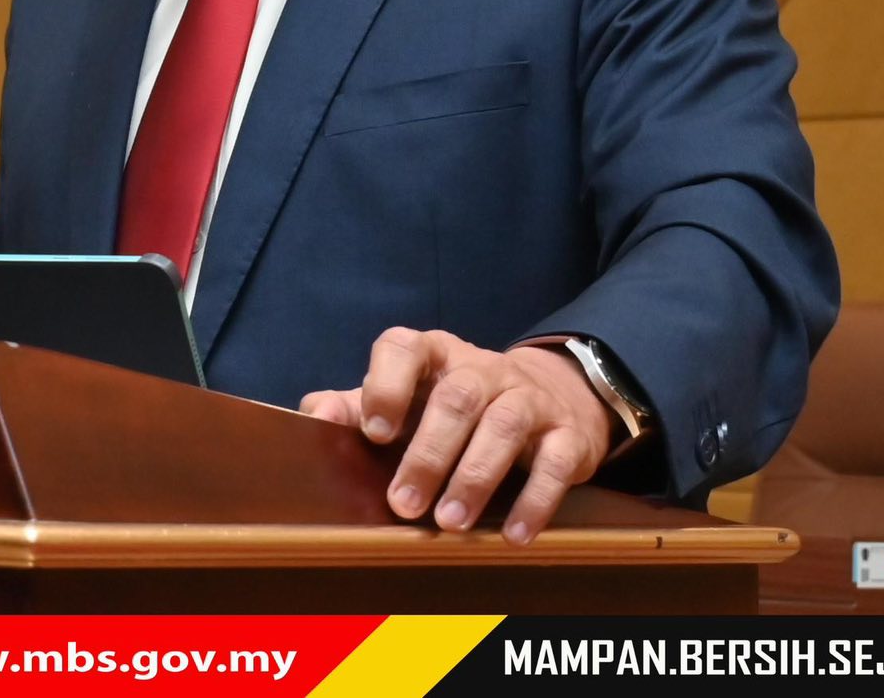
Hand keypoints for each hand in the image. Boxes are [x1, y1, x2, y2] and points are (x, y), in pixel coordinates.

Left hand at [299, 327, 613, 544]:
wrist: (549, 396)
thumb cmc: (453, 406)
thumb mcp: (406, 399)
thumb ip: (357, 406)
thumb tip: (315, 417)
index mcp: (433, 354)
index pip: (405, 348)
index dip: (387, 386)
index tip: (374, 433)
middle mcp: (482, 369)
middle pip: (457, 398)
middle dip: (428, 453)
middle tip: (403, 503)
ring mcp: (528, 398)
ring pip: (504, 425)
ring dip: (475, 476)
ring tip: (450, 522)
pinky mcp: (567, 435)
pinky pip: (556, 462)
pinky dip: (536, 500)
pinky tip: (515, 535)